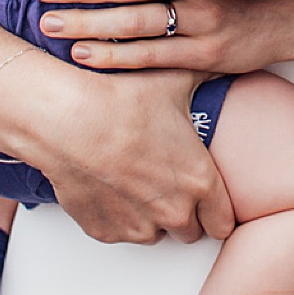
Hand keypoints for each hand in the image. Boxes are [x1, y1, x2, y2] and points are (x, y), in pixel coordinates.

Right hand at [0, 50, 232, 244]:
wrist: (69, 120)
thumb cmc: (122, 102)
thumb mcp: (176, 81)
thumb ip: (208, 75)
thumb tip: (222, 61)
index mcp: (199, 182)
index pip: (224, 223)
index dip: (219, 210)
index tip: (211, 200)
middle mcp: (172, 212)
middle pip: (190, 231)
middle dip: (184, 210)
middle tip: (169, 180)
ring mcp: (137, 227)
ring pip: (154, 233)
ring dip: (151, 215)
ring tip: (136, 179)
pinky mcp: (104, 231)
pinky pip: (120, 231)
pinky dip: (118, 215)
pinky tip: (111, 183)